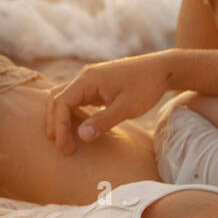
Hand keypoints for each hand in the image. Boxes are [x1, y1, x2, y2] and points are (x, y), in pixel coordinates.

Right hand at [44, 51, 171, 152]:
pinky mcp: (96, 85)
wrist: (162, 70)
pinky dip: (69, 112)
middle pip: (57, 99)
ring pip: (63, 97)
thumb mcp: (127, 107)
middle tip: (63, 147)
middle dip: (55, 123)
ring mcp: (90, 80)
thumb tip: (81, 136)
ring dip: (59, 117)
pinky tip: (73, 127)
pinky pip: (74, 98)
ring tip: (62, 139)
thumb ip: (104, 121)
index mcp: (88, 79)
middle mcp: (85, 77)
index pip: (61, 103)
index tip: (67, 147)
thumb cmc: (146, 86)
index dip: (60, 126)